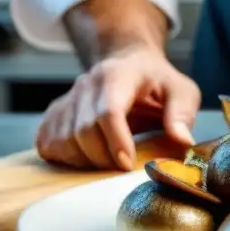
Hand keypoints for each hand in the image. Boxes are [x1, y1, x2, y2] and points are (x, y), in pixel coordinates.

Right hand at [36, 44, 199, 170]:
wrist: (128, 62)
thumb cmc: (157, 81)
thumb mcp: (181, 90)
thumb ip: (182, 114)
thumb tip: (182, 141)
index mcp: (117, 76)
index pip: (108, 111)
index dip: (116, 142)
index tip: (127, 165)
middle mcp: (86, 85)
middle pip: (83, 131)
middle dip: (104, 158)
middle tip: (124, 168)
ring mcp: (67, 99)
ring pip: (62, 141)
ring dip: (85, 161)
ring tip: (109, 161)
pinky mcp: (54, 113)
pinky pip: (47, 143)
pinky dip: (65, 158)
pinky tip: (87, 158)